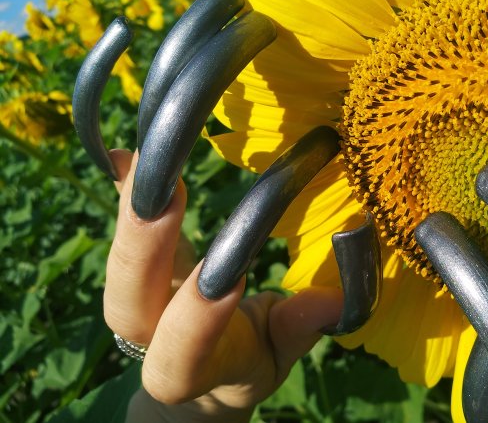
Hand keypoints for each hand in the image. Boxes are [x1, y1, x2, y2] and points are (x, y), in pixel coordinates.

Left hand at [103, 150, 342, 421]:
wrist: (202, 369)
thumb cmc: (248, 363)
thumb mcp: (277, 358)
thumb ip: (297, 330)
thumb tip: (335, 299)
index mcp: (193, 369)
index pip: (178, 359)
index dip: (194, 324)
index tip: (229, 278)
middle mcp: (152, 335)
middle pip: (126, 304)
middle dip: (141, 250)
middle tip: (166, 192)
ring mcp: (139, 296)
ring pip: (118, 263)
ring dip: (131, 209)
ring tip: (144, 157)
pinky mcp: (139, 264)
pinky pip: (123, 229)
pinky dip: (123, 190)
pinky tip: (123, 153)